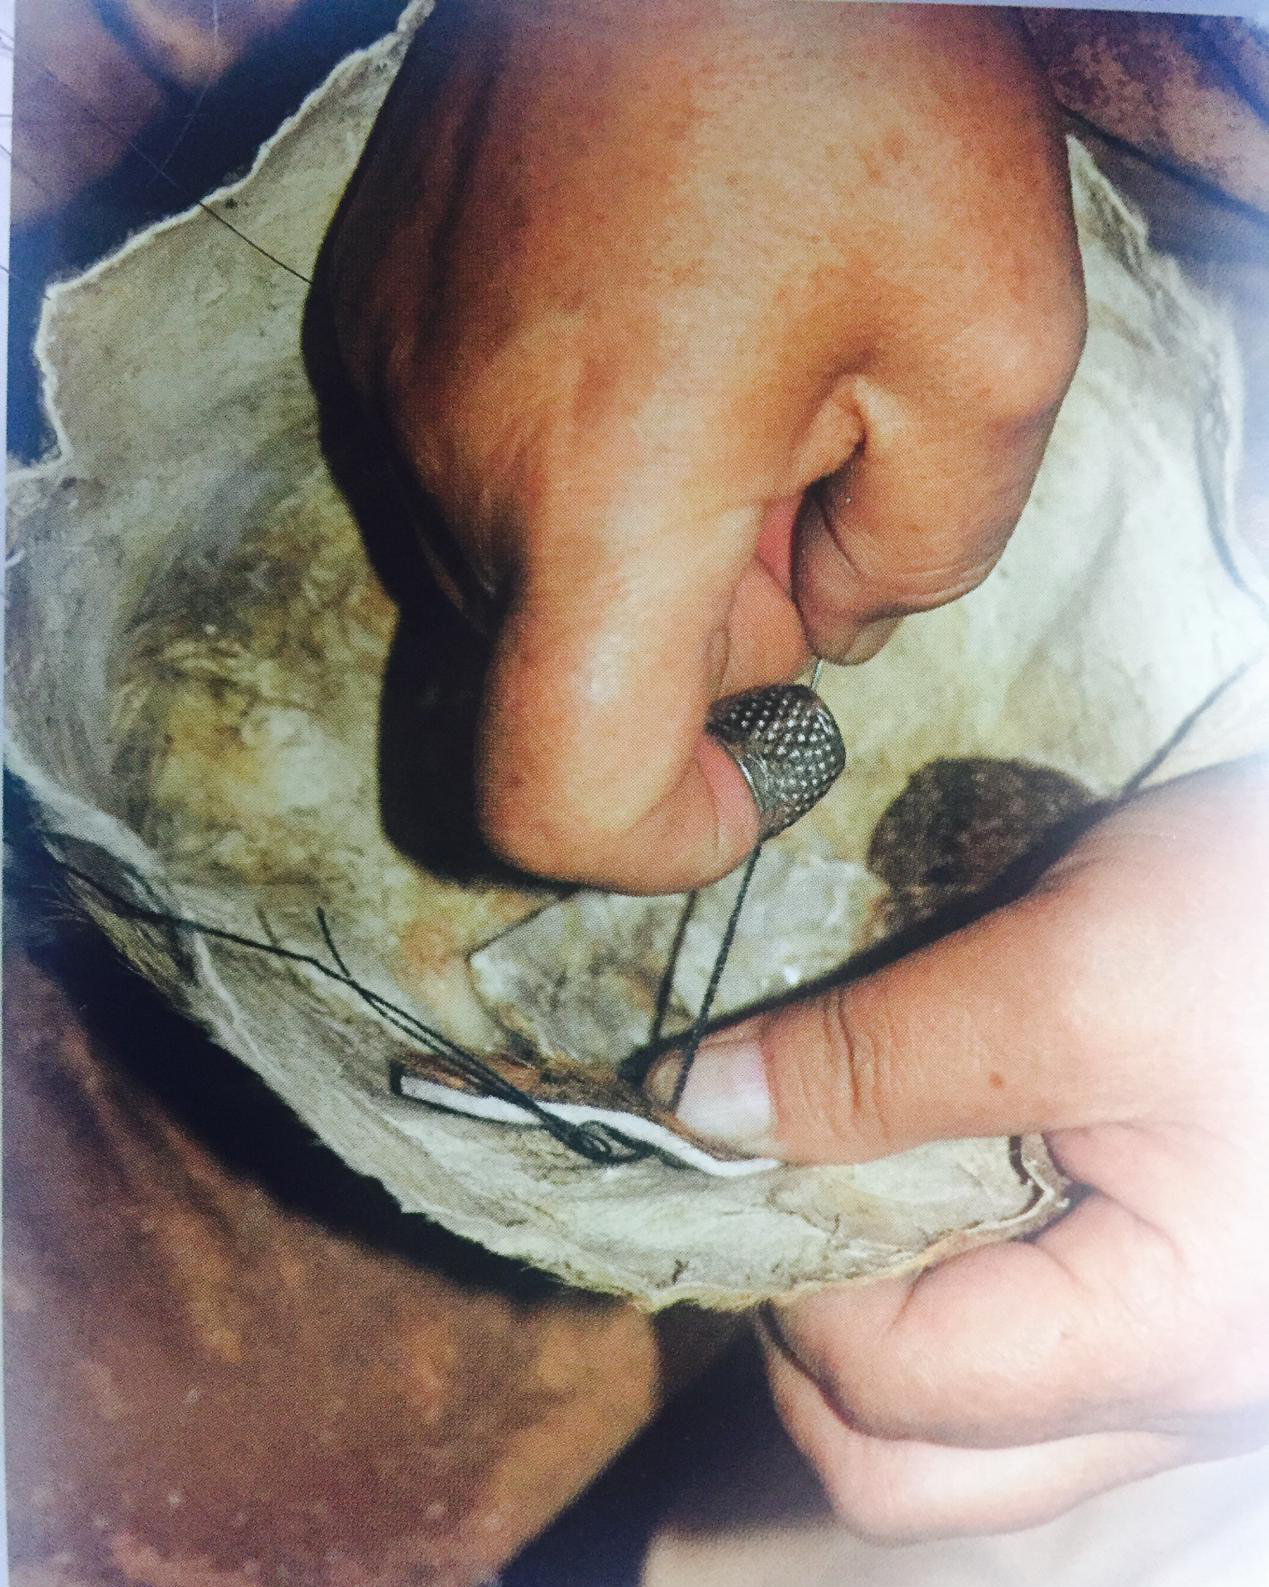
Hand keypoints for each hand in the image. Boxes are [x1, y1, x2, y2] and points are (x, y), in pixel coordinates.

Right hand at [323, 0, 1083, 890]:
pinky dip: (573, 467)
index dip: (653, 845)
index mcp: (598, 499)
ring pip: (522, 582)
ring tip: (735, 364)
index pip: (554, 793)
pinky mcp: (372, 326)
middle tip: (810, 458)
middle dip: (706, 630)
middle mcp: (452, 471)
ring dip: (638, 540)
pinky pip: (473, 483)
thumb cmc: (852, 78)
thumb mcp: (993, 340)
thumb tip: (825, 622)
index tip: (746, 781)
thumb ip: (927, 555)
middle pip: (566, 680)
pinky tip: (656, 327)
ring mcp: (391, 395)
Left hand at [651, 763, 1268, 1536]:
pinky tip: (946, 1150)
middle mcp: (1180, 1393)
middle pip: (913, 1460)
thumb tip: (698, 1112)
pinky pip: (1026, 1346)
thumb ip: (879, 1058)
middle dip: (813, 1325)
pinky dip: (947, 1271)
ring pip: (966, 1422)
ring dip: (876, 1301)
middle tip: (793, 1171)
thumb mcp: (1080, 965)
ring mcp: (1182, 1355)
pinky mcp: (1181, 1291)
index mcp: (1169, 1346)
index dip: (780, 1266)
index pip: (883, 1393)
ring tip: (869, 1156)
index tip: (744, 1135)